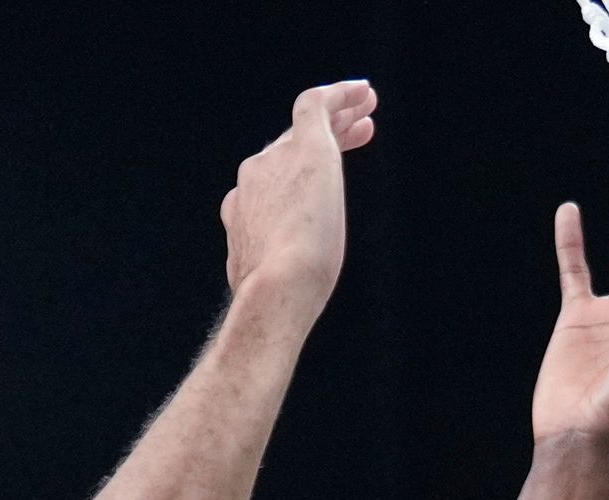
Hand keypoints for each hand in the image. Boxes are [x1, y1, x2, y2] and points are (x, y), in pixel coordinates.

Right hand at [223, 80, 377, 316]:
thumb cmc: (282, 299)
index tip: (321, 178)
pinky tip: (363, 92)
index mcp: (242, 213)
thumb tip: (280, 285)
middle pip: (288, 147)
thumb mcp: (272, 281)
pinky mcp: (305, 146)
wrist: (278, 288)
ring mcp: (275, 160)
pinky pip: (317, 105)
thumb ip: (272, 271)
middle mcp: (252, 180)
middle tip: (357, 128)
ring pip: (306, 126)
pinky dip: (341, 95)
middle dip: (322, 136)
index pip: (272, 181)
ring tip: (366, 106)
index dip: (297, 172)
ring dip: (337, 115)